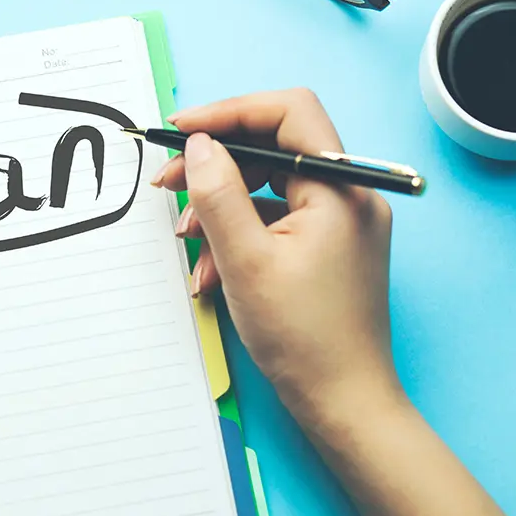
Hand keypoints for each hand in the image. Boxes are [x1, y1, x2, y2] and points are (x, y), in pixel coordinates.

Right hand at [153, 89, 401, 425]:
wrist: (344, 402)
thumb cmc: (304, 338)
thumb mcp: (245, 260)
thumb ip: (218, 194)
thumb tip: (197, 145)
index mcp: (341, 188)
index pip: (287, 113)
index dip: (229, 112)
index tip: (181, 130)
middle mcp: (349, 196)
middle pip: (272, 148)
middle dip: (215, 164)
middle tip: (166, 182)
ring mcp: (340, 223)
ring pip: (268, 186)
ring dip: (220, 205)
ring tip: (187, 238)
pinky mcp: (327, 247)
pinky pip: (275, 219)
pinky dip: (238, 234)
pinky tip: (211, 269)